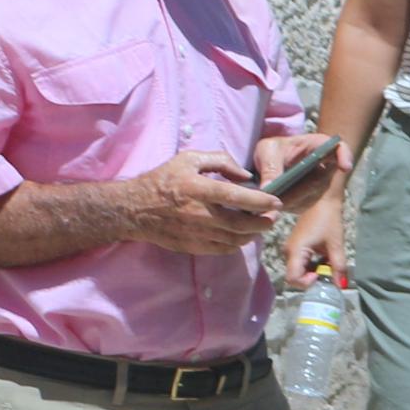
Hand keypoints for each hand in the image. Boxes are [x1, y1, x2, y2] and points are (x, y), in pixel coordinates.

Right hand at [125, 150, 280, 256]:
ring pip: (234, 240)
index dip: (260, 201)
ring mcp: (194, 233)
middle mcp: (198, 214)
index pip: (236, 197)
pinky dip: (237, 244)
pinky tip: (241, 235)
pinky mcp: (191, 246)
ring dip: (252, 235)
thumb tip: (246, 175)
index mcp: (197, 189)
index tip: (276, 202)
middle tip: (272, 217)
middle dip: (263, 223)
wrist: (133, 209)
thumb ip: (220, 161)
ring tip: (259, 226)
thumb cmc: (163, 180)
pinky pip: (222, 249)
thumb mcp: (188, 160)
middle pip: (240, 224)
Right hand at [282, 182, 347, 285]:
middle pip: (295, 276)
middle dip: (312, 279)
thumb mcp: (336, 245)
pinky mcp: (295, 246)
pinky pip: (301, 263)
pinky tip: (325, 259)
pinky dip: (312, 265)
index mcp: (295, 251)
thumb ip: (338, 266)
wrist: (323, 200)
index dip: (307, 283)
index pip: (292, 279)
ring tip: (329, 264)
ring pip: (298, 270)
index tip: (322, 276)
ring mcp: (290, 249)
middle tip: (329, 272)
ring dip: (313, 272)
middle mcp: (288, 252)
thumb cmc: (329, 220)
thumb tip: (341, 286)